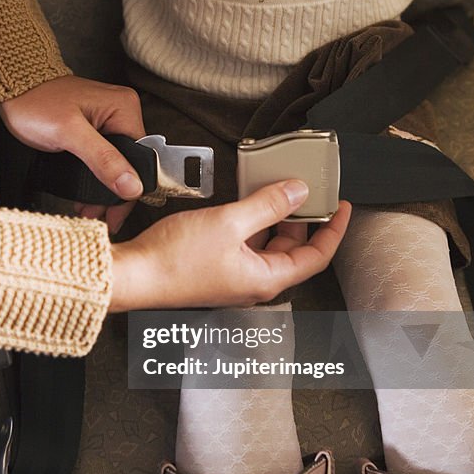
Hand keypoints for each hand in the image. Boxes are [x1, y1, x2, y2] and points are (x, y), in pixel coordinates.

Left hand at [0, 75, 145, 232]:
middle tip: (99, 216)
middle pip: (130, 164)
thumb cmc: (35, 103)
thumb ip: (103, 159)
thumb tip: (132, 186)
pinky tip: (85, 195)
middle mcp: (122, 113)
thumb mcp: (69, 133)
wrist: (12, 93)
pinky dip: (95, 179)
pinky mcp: (96, 131)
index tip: (115, 214)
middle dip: (114, 194)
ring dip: (103, 190)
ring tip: (88, 210)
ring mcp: (109, 122)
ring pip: (117, 166)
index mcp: (124, 108)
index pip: (141, 158)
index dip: (130, 189)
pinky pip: (104, 160)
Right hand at [109, 181, 350, 309]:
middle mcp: (254, 283)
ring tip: (275, 190)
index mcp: (266, 279)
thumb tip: (297, 191)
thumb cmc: (175, 260)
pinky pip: (246, 246)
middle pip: (293, 251)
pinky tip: (245, 204)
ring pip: (268, 247)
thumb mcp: (229, 222)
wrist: (133, 276)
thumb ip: (267, 205)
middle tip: (305, 190)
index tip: (340, 207)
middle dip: (302, 219)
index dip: (333, 230)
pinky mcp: (216, 269)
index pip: (316, 257)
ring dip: (276, 219)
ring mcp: (234, 277)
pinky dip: (253, 224)